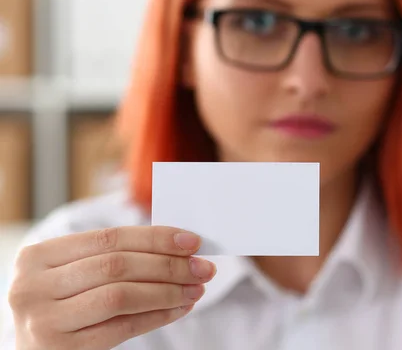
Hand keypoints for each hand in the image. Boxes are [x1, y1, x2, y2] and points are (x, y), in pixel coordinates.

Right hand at [8, 226, 214, 349]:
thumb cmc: (62, 305)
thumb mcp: (73, 274)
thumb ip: (113, 257)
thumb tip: (180, 247)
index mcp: (37, 257)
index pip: (109, 238)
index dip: (155, 238)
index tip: (192, 242)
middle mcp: (32, 286)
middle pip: (117, 265)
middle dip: (168, 264)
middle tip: (203, 267)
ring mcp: (44, 321)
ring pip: (121, 295)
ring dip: (168, 291)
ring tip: (196, 289)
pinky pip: (122, 328)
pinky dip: (157, 316)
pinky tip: (180, 309)